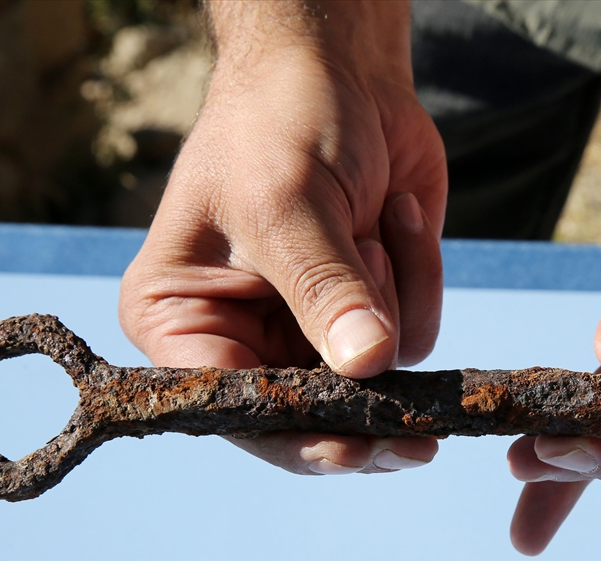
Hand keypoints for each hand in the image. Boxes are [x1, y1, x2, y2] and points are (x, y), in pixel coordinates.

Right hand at [119, 2, 446, 474]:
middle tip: (418, 440)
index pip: (235, 409)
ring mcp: (311, 327)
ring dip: (393, 298)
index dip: (297, 439)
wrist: (342, 71)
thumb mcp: (288, 204)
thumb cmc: (280, 122)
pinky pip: (414, 334)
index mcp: (182, 319)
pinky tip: (396, 216)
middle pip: (311, 418)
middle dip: (367, 405)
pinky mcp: (368, 309)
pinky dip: (419, 275)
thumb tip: (366, 367)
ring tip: (372, 221)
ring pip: (377, 378)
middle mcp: (242, 336)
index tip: (356, 449)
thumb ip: (325, 290)